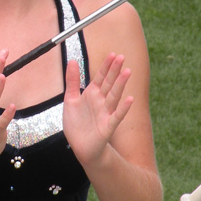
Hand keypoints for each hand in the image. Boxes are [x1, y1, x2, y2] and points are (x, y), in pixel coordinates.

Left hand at [63, 53, 132, 167]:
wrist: (80, 147)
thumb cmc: (77, 124)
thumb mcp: (70, 99)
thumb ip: (72, 81)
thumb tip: (72, 60)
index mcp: (92, 94)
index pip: (100, 77)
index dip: (106, 66)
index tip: (113, 54)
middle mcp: (101, 102)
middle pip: (109, 83)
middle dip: (114, 70)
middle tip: (122, 57)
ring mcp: (105, 113)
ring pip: (114, 96)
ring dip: (121, 84)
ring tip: (128, 72)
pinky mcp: (108, 127)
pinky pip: (116, 116)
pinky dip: (123, 108)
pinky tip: (130, 99)